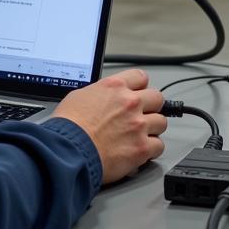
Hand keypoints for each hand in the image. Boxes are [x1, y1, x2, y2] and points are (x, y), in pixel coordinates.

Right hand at [53, 69, 165, 183]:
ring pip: (161, 122)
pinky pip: (158, 146)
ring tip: (140, 136)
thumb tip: (102, 98)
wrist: (66, 151)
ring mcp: (138, 125)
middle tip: (142, 116)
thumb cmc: (67, 127)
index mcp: (115, 87)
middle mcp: (130, 103)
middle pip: (157, 98)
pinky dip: (151, 150)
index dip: (140, 87)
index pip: (141, 77)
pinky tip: (141, 151)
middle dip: (151, 107)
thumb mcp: (79, 97)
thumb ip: (98, 94)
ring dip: (152, 129)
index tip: (139, 94)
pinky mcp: (141, 148)